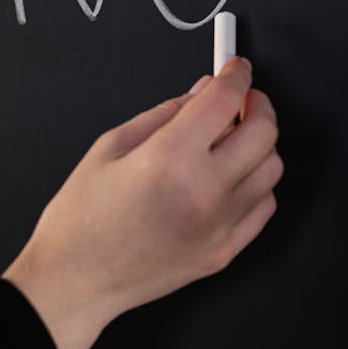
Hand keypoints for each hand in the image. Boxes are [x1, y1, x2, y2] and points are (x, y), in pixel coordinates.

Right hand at [2, 56, 282, 348]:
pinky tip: (231, 179)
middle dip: (256, 104)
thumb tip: (201, 92)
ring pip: (271, 168)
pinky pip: (264, 206)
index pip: (225, 99)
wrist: (76, 280)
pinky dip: (256, 184)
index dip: (235, 74)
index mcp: (169, 158)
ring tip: (233, 141)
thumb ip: (164, 114)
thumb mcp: (110, 147)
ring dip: (260, 145)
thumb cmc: (82, 218)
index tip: (234, 68)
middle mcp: (203, 191)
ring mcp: (219, 226)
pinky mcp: (223, 251)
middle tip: (240, 99)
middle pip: (263, 130)